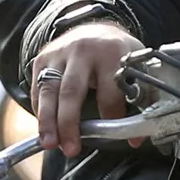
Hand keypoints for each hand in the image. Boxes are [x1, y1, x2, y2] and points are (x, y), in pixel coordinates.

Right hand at [29, 18, 143, 157]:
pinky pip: (38, 89)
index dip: (113, 118)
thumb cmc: (118, 55)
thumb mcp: (136, 68)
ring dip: (47, 121)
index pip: (110, 92)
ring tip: (50, 144)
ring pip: (49, 90)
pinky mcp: (43, 58)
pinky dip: (40, 111)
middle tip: (71, 150)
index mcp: (111, 53)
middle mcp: (82, 50)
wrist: (96, 30)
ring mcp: (59, 53)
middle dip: (69, 124)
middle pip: (71, 91)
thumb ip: (141, 98)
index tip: (120, 138)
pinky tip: (45, 129)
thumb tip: (137, 137)